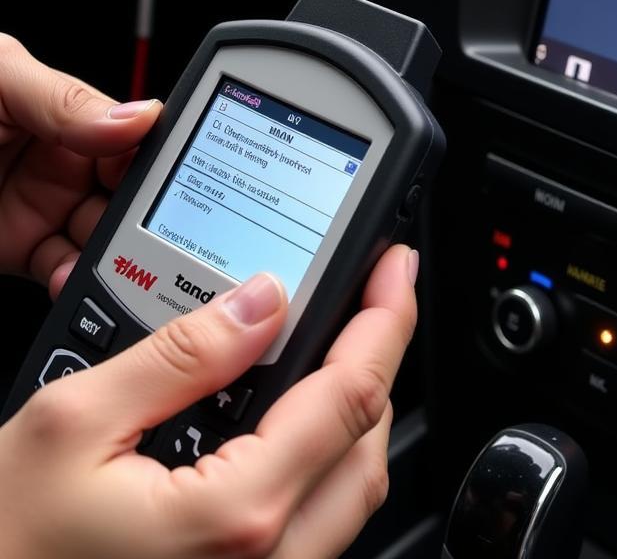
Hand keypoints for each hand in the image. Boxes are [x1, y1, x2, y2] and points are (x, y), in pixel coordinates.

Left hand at [0, 34, 160, 296]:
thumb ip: (63, 99)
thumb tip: (139, 117)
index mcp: (69, 111)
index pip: (136, 137)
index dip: (160, 161)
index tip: (174, 185)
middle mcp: (63, 158)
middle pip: (130, 193)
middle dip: (149, 217)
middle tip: (156, 236)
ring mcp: (40, 207)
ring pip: (106, 238)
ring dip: (123, 256)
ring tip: (123, 264)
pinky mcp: (17, 251)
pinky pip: (67, 270)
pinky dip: (82, 282)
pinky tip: (81, 279)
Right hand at [0, 244, 418, 558]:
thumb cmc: (3, 547)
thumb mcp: (72, 424)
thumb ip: (181, 355)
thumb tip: (262, 300)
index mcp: (235, 514)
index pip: (352, 395)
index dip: (386, 318)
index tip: (394, 267)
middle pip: (369, 442)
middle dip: (380, 359)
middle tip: (369, 298)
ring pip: (350, 488)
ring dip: (356, 411)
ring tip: (337, 345)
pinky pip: (317, 523)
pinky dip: (324, 459)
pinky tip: (293, 422)